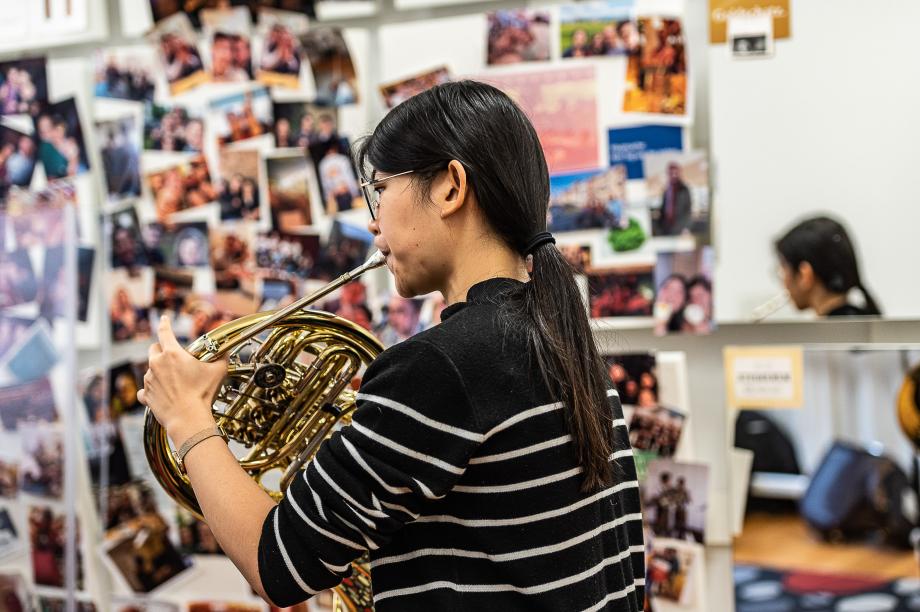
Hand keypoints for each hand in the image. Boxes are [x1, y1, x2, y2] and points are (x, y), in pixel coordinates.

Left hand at [139, 315, 227, 445]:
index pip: (164, 332)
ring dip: (159, 371)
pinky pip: (145, 390)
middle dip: (161, 350)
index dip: (164, 323)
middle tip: (172, 357)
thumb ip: (222, 359)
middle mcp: (156, 364)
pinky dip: (152, 391)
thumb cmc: (202, 394)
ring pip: (150, 369)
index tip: (164, 319)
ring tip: (174, 382)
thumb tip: (227, 352)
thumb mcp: (217, 372)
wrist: (188, 418)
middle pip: (153, 349)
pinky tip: (161, 395)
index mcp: (172, 354)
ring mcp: (149, 380)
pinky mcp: (145, 395)